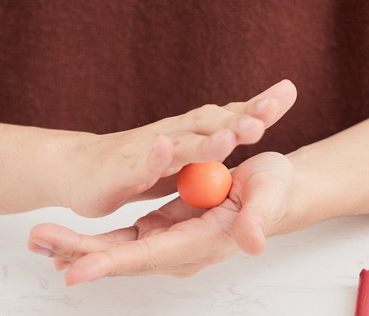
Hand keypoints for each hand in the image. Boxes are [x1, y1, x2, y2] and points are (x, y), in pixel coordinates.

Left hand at [29, 152, 302, 284]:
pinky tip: (68, 239)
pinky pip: (125, 241)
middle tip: (38, 241)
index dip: (113, 263)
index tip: (74, 271)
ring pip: (119, 250)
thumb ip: (259, 218)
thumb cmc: (275, 190)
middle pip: (124, 257)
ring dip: (78, 247)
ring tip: (39, 239)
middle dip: (80, 253)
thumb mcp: (271, 194)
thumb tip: (254, 243)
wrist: (275, 190)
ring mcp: (172, 239)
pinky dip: (95, 242)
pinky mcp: (166, 227)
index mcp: (204, 240)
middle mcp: (183, 247)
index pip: (151, 255)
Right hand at [56, 80, 296, 216]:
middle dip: (241, 117)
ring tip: (231, 134)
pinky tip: (166, 146)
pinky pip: (141, 161)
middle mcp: (173, 135)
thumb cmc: (137, 164)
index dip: (256, 106)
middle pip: (211, 122)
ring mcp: (149, 150)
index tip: (287, 93)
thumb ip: (210, 149)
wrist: (81, 168)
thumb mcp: (183, 159)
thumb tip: (243, 133)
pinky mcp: (125, 169)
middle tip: (270, 111)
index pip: (228, 116)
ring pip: (182, 142)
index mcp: (190, 134)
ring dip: (206, 138)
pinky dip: (154, 154)